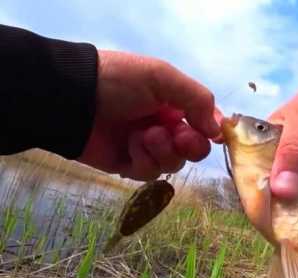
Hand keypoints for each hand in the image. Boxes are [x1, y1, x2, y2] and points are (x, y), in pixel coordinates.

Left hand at [78, 50, 221, 179]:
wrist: (73, 99)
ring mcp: (146, 147)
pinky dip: (144, 160)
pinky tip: (131, 145)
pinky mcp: (128, 165)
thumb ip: (197, 99)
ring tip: (145, 135)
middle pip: (194, 149)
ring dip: (164, 150)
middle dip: (191, 145)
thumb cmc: (119, 81)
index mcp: (174, 103)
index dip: (211, 131)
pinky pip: (150, 173)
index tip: (213, 134)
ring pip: (174, 163)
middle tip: (179, 137)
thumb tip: (218, 131)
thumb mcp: (162, 77)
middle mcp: (164, 126)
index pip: (204, 123)